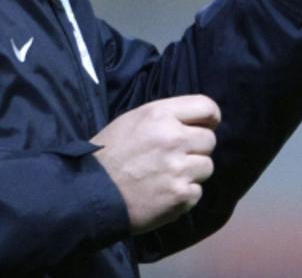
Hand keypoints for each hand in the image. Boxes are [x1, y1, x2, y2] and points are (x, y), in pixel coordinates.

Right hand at [91, 94, 220, 233]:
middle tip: (176, 156)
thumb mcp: (132, 120)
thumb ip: (164, 118)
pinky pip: (197, 191)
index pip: (207, 107)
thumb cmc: (109, 153)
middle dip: (196, 148)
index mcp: (160, 114)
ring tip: (168, 176)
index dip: (210, 118)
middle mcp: (174, 138)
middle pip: (210, 140)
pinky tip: (164, 193)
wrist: (91, 193)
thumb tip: (192, 123)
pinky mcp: (181, 196)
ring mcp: (179, 169)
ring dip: (192, 172)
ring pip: (207, 166)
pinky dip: (184, 194)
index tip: (205, 126)